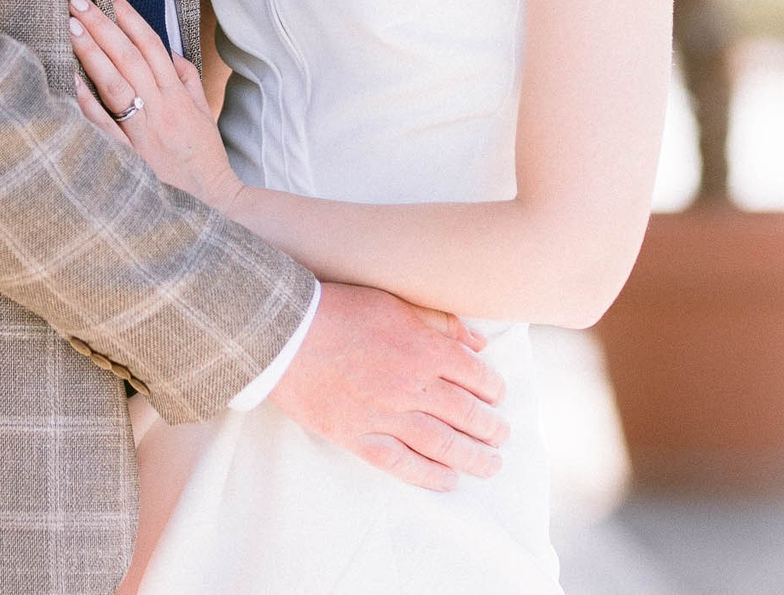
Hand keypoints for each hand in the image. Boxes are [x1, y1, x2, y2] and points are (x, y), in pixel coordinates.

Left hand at [67, 0, 246, 211]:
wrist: (212, 204)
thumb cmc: (204, 158)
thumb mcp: (202, 112)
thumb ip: (187, 78)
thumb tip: (167, 51)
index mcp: (178, 95)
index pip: (152, 45)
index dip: (130, 17)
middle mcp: (161, 108)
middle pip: (129, 57)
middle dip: (102, 25)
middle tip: (77, 0)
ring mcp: (144, 132)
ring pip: (116, 84)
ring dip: (92, 53)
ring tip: (70, 27)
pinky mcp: (130, 157)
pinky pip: (106, 126)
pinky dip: (88, 102)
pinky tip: (70, 80)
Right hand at [270, 281, 507, 490]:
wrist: (282, 333)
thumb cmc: (336, 311)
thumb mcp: (394, 303)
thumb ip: (439, 322)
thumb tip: (477, 342)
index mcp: (423, 348)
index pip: (476, 376)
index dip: (493, 390)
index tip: (497, 397)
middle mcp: (411, 385)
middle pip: (467, 415)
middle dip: (491, 429)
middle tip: (502, 436)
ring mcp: (385, 415)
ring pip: (443, 445)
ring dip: (474, 458)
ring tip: (491, 465)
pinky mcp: (358, 436)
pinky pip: (402, 464)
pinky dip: (430, 476)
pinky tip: (448, 481)